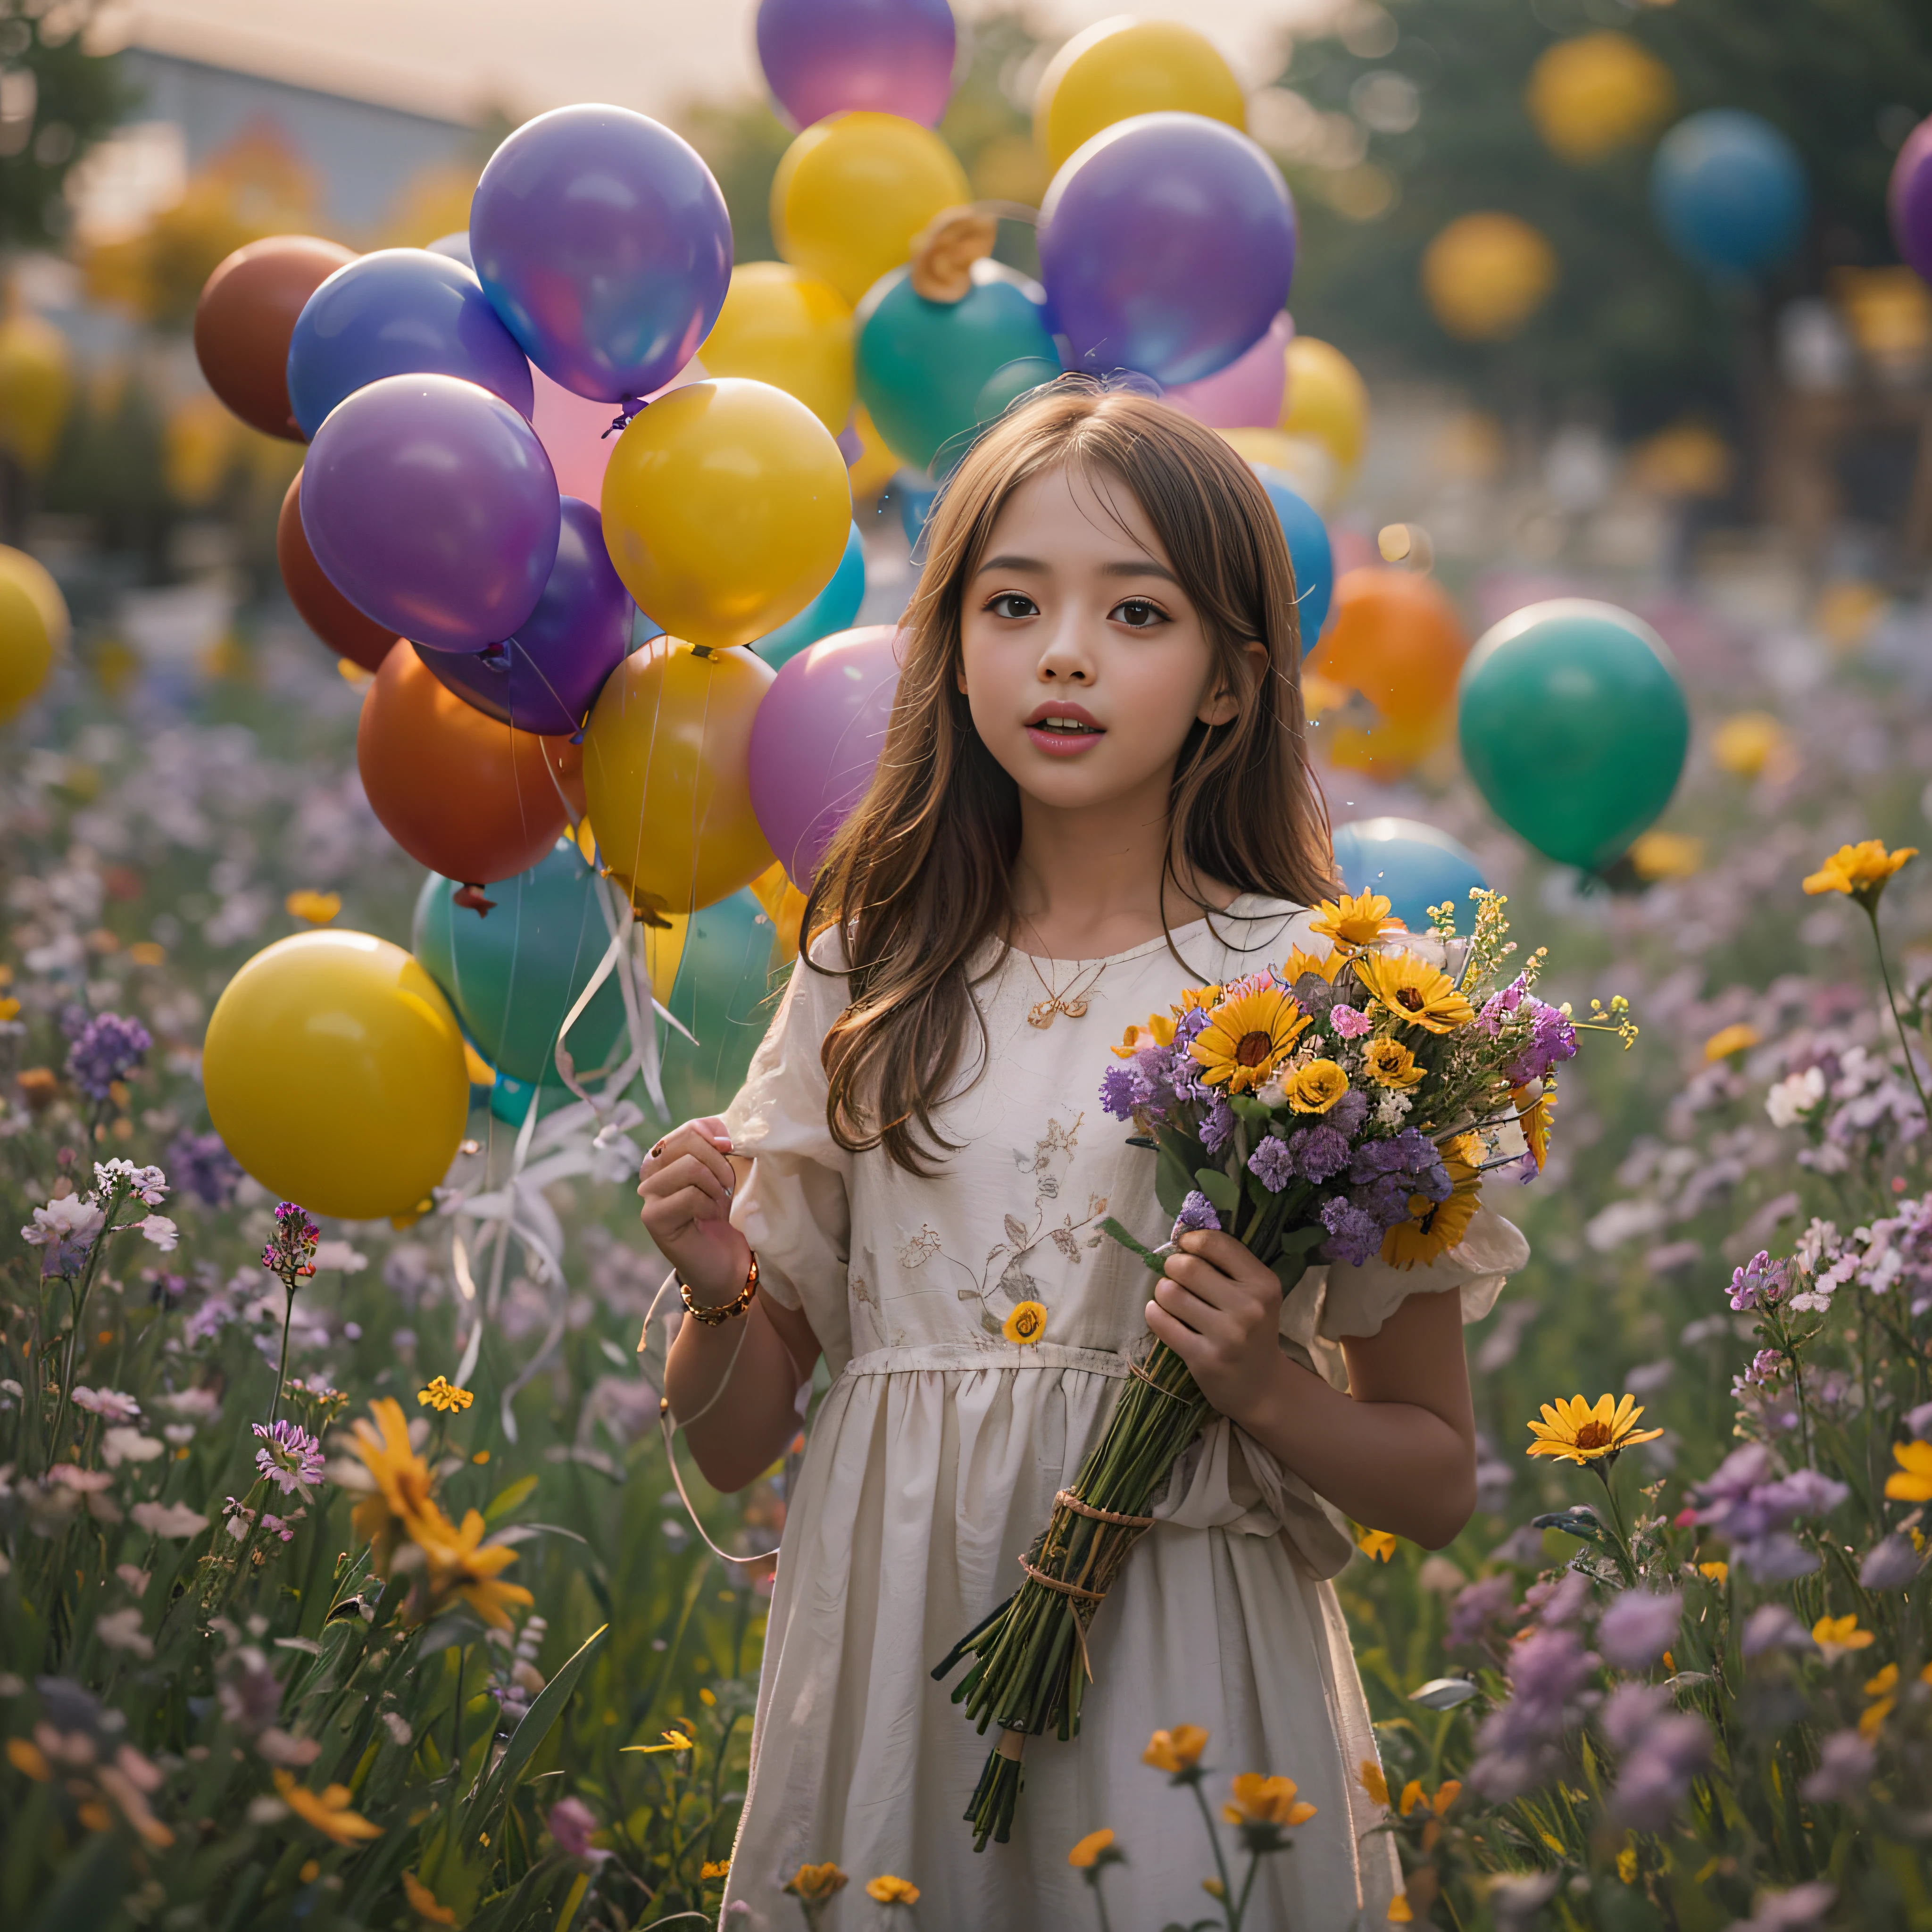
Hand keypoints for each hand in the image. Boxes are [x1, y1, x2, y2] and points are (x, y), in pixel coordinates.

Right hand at [637, 1117, 749, 1307]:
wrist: (729, 1264)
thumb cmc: (729, 1215)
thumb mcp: (730, 1171)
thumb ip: (722, 1145)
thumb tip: (724, 1132)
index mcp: (668, 1154)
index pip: (693, 1127)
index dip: (720, 1137)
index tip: (734, 1156)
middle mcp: (652, 1171)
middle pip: (690, 1142)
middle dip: (722, 1164)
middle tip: (729, 1189)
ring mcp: (649, 1195)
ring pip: (690, 1166)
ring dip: (717, 1187)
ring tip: (720, 1205)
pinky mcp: (653, 1218)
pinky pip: (689, 1195)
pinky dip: (710, 1205)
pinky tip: (711, 1219)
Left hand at [1145, 1229, 1287, 1426]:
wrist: (1262, 1386)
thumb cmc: (1253, 1330)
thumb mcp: (1256, 1294)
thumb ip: (1228, 1266)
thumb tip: (1182, 1239)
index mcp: (1264, 1284)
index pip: (1217, 1244)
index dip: (1192, 1240)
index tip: (1186, 1247)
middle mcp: (1249, 1308)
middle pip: (1187, 1267)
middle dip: (1173, 1265)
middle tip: (1175, 1274)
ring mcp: (1227, 1335)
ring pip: (1170, 1293)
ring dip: (1162, 1291)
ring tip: (1171, 1297)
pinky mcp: (1204, 1358)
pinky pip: (1162, 1323)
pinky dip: (1154, 1314)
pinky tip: (1161, 1314)